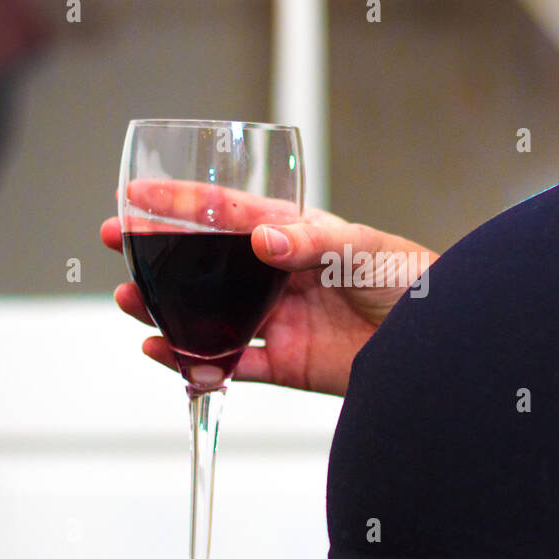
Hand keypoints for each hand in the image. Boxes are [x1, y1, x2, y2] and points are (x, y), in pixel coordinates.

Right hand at [100, 208, 435, 395]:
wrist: (441, 344)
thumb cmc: (415, 281)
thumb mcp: (365, 248)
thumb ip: (311, 243)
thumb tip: (263, 239)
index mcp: (296, 235)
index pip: (229, 213)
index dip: (181, 202)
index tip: (136, 194)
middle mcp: (279, 275)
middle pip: (206, 264)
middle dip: (159, 253)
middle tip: (118, 243)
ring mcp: (279, 320)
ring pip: (208, 314)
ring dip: (167, 310)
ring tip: (131, 301)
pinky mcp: (287, 363)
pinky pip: (232, 364)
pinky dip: (197, 363)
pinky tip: (167, 354)